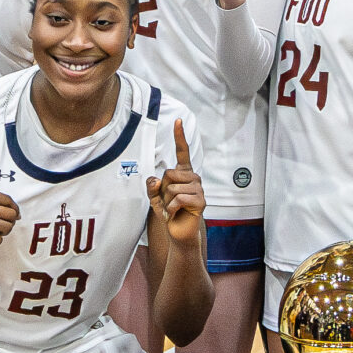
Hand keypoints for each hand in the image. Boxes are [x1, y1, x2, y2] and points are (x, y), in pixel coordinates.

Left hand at [147, 118, 204, 249]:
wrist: (179, 232)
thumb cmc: (169, 212)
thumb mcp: (155, 198)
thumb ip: (152, 186)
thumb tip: (155, 179)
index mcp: (184, 173)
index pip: (182, 152)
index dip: (179, 136)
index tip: (178, 120)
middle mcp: (193, 177)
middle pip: (168, 173)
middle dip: (162, 189)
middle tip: (169, 202)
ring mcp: (199, 188)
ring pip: (171, 187)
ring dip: (166, 202)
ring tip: (173, 209)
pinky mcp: (200, 201)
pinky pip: (177, 199)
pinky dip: (171, 209)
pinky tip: (175, 214)